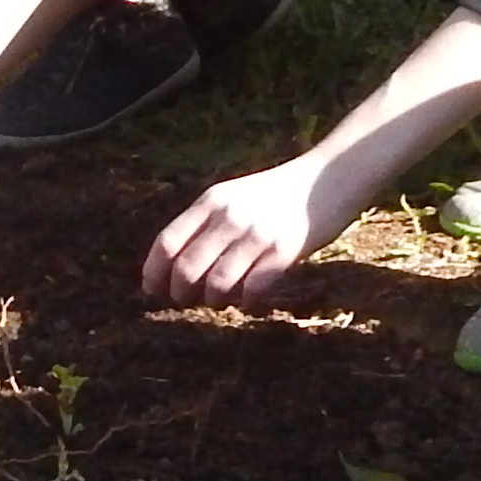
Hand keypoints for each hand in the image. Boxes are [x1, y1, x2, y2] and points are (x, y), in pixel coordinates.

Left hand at [142, 158, 342, 307]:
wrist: (328, 179)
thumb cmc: (277, 193)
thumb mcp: (233, 196)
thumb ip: (206, 222)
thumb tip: (176, 265)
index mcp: (211, 201)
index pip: (167, 243)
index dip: (154, 272)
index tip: (152, 290)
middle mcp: (229, 217)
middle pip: (187, 268)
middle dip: (179, 293)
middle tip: (184, 301)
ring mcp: (256, 234)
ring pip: (216, 283)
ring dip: (212, 299)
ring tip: (218, 300)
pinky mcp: (284, 251)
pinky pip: (252, 289)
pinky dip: (244, 301)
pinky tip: (247, 299)